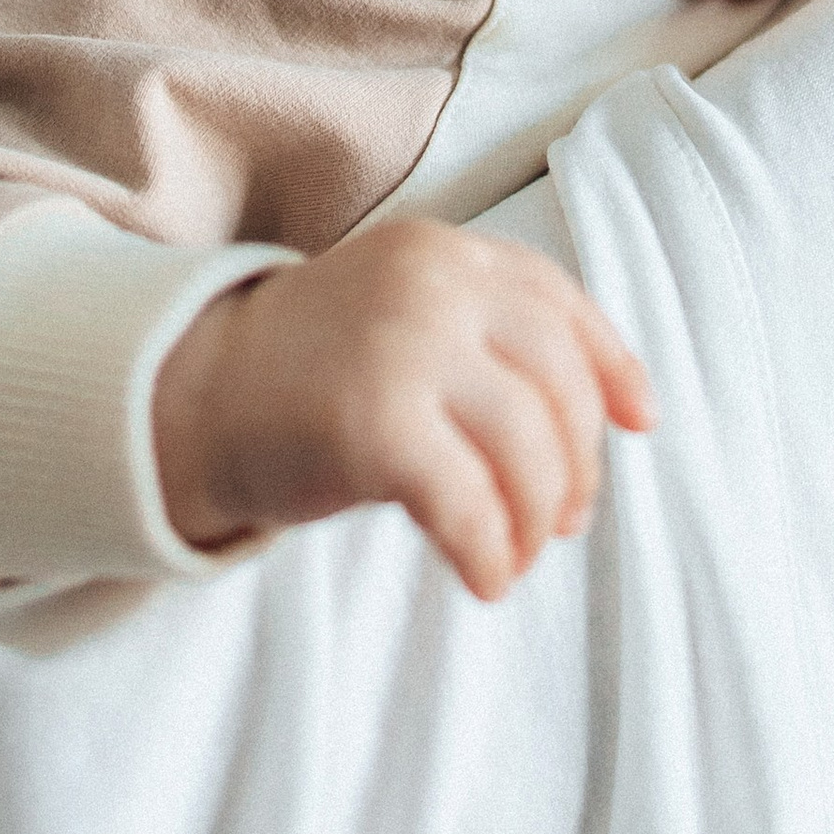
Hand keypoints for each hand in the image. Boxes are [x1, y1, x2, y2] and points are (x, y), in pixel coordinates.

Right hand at [151, 219, 654, 598]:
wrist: (193, 398)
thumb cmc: (311, 372)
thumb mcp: (403, 318)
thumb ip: (485, 339)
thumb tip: (601, 421)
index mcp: (444, 253)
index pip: (559, 303)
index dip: (611, 366)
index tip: (640, 422)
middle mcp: (432, 285)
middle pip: (556, 381)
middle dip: (577, 462)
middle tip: (565, 522)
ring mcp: (402, 349)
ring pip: (525, 444)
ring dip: (536, 517)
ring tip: (518, 556)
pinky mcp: (373, 425)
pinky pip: (467, 503)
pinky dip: (490, 551)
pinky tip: (485, 580)